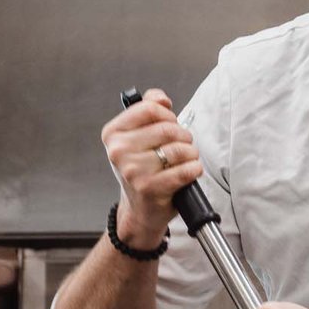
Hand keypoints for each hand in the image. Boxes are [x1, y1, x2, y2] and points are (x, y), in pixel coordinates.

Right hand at [102, 89, 201, 249]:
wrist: (140, 210)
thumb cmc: (142, 172)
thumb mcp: (137, 137)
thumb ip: (148, 110)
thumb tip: (161, 99)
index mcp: (113, 134)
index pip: (149, 108)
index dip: (168, 114)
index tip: (170, 123)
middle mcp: (118, 151)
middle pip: (167, 128)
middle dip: (183, 136)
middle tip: (182, 145)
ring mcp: (133, 171)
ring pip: (179, 148)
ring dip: (191, 153)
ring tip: (185, 160)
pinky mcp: (150, 188)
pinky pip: (186, 169)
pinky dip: (194, 169)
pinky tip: (189, 172)